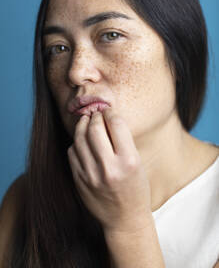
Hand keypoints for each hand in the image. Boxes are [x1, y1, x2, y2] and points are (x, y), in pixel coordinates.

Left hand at [67, 107, 151, 231]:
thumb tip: (107, 118)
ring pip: (79, 137)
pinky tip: (82, 140)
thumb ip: (123, 142)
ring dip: (82, 125)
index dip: (111, 113)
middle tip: (96, 114)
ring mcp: (91, 174)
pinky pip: (72, 152)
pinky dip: (76, 142)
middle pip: (95, 127)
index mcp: (128, 161)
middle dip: (95, 116)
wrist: (124, 219)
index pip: (116, 124)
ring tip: (86, 121)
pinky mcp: (79, 180)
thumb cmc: (136, 189)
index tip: (109, 111)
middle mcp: (109, 167)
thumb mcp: (138, 164)